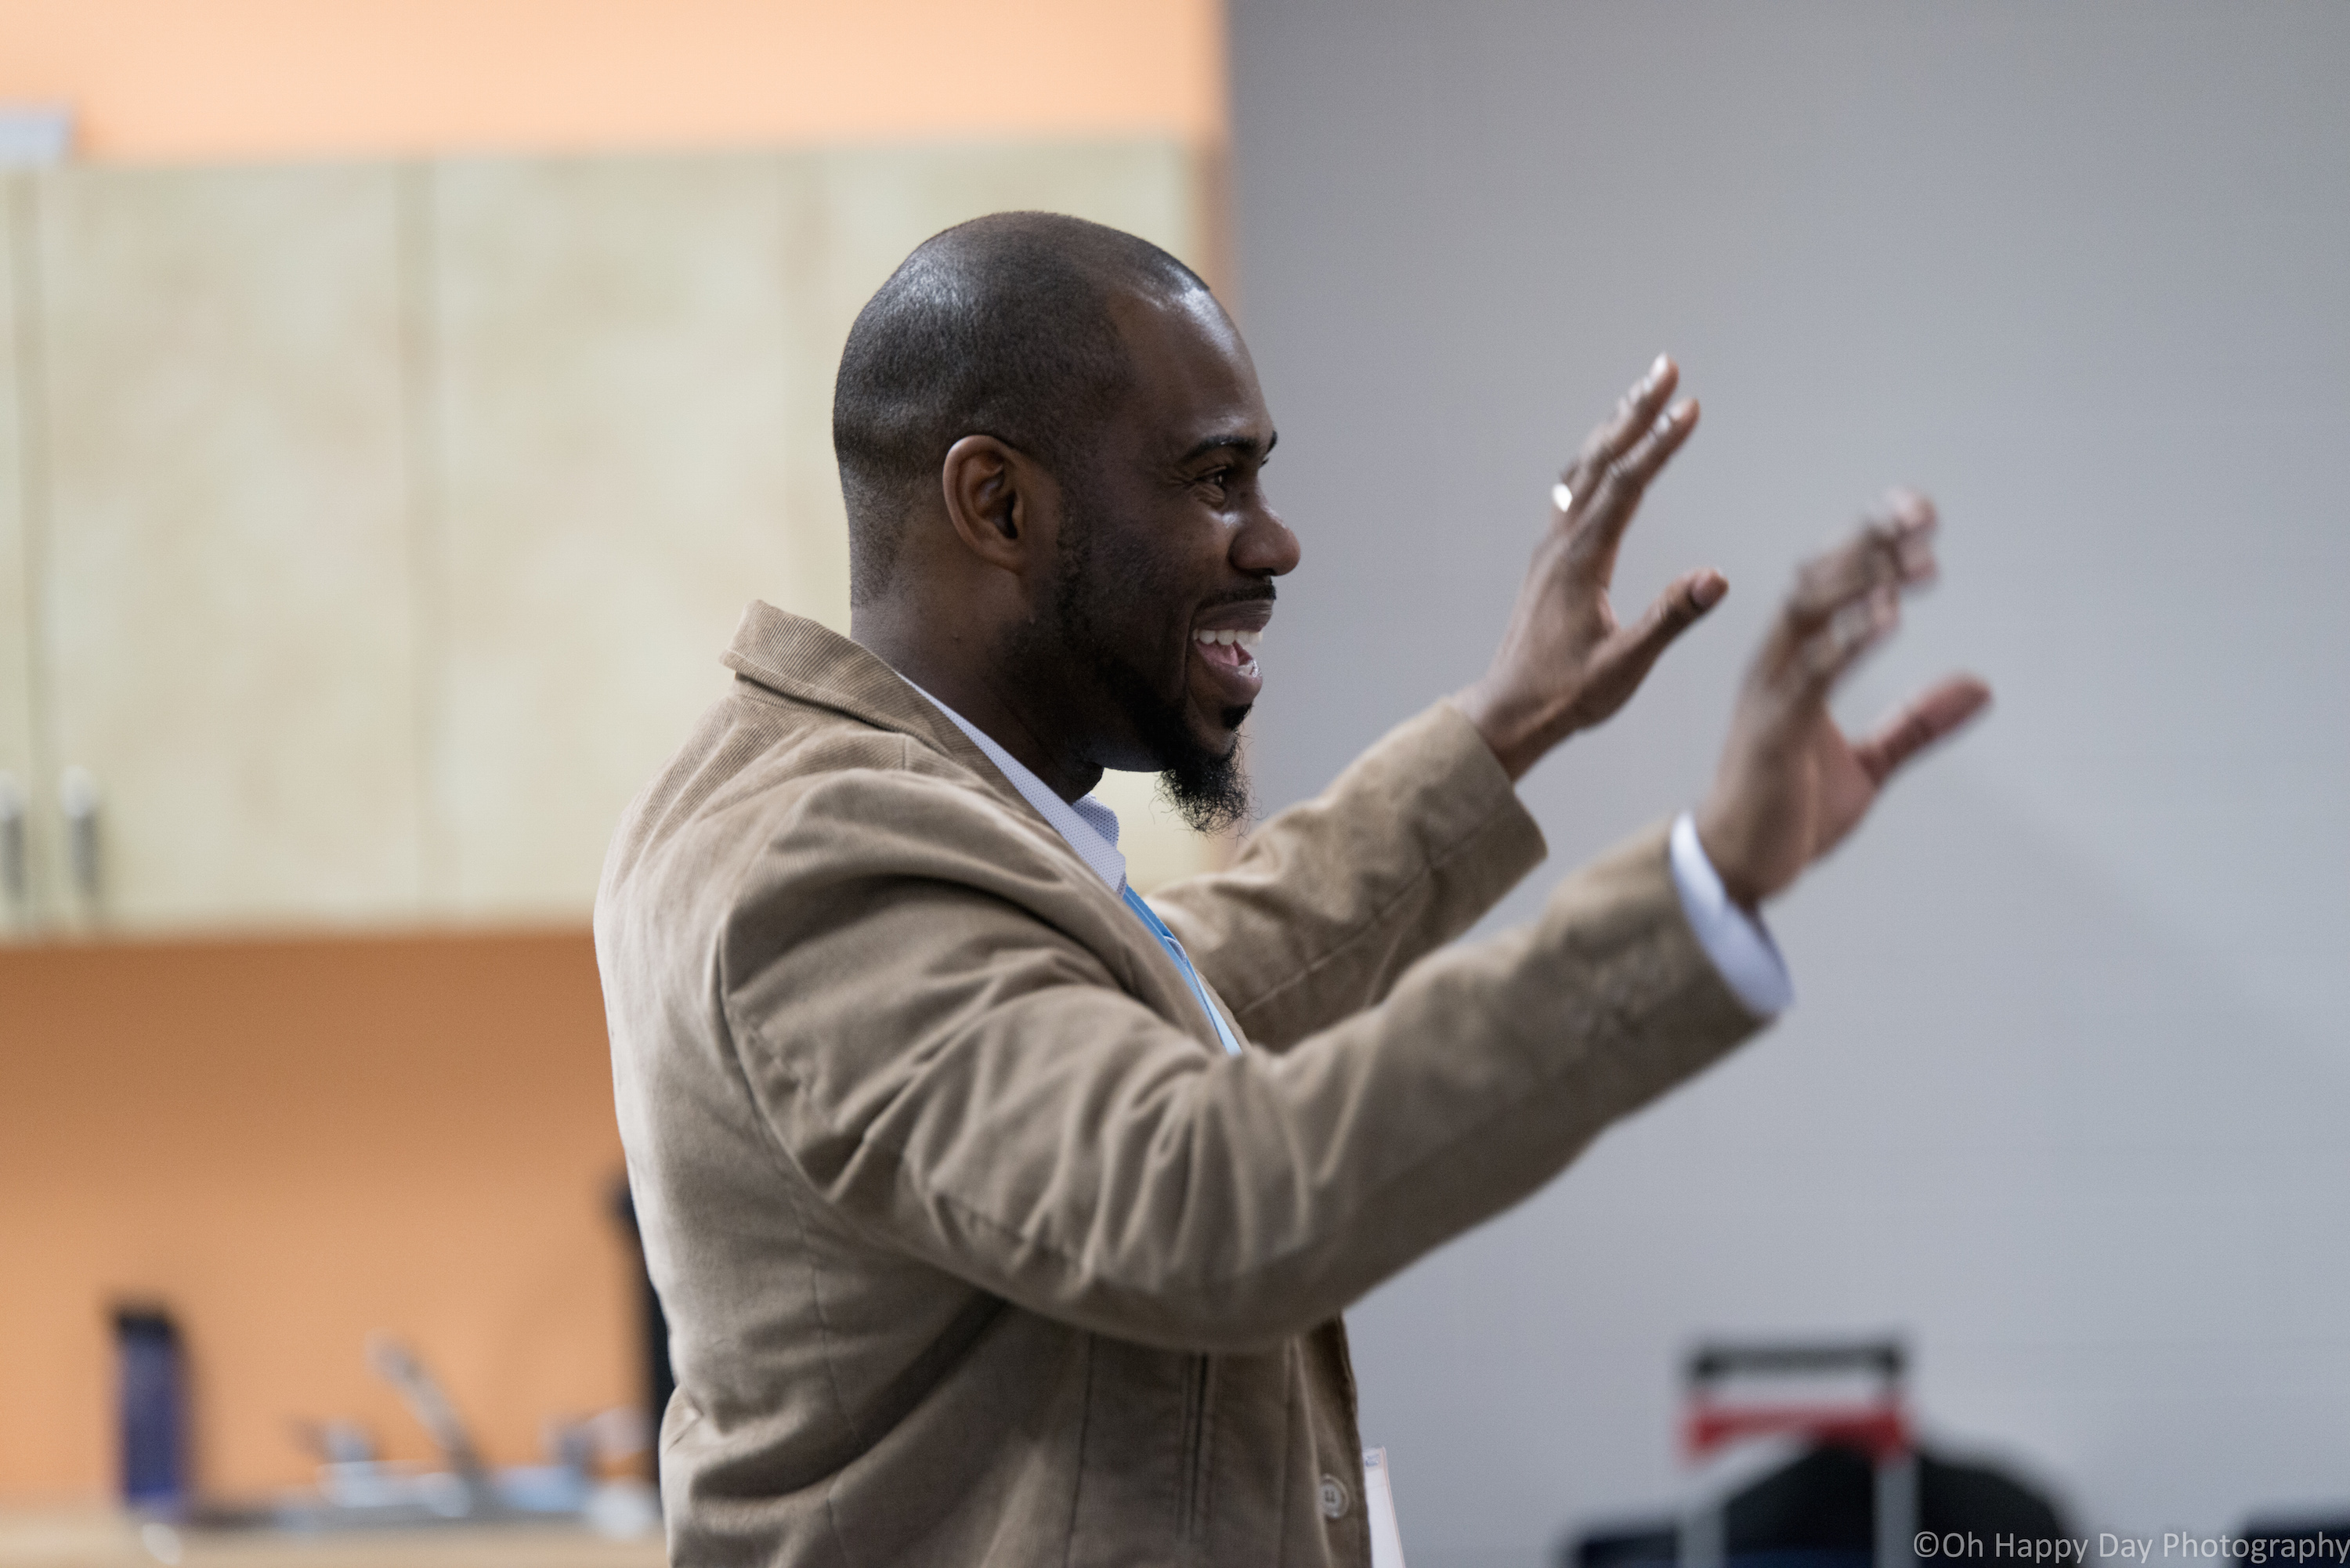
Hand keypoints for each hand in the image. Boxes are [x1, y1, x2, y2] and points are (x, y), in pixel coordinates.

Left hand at [1455, 354, 1726, 779]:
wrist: (1508, 714)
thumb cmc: (1564, 697)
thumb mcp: (1623, 666)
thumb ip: (1669, 620)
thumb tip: (1717, 578)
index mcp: (1581, 561)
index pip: (1627, 486)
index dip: (1659, 444)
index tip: (1691, 406)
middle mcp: (1561, 544)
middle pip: (1600, 460)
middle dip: (1634, 411)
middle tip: (1666, 366)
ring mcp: (1551, 549)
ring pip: (1583, 471)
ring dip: (1614, 429)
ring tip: (1643, 393)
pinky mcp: (1549, 561)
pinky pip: (1573, 493)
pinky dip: (1596, 461)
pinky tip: (1607, 456)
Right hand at [1695, 491, 1991, 907]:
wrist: (1736, 869)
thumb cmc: (1787, 813)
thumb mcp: (1867, 765)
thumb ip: (1915, 723)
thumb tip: (1981, 687)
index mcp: (1792, 664)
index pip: (1827, 583)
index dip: (1870, 542)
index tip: (1920, 513)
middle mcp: (1775, 665)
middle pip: (1815, 579)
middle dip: (1868, 542)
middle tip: (1923, 516)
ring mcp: (1770, 694)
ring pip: (1808, 611)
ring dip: (1862, 578)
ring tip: (1914, 561)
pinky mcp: (1772, 731)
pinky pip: (1811, 672)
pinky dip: (1850, 639)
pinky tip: (1891, 618)